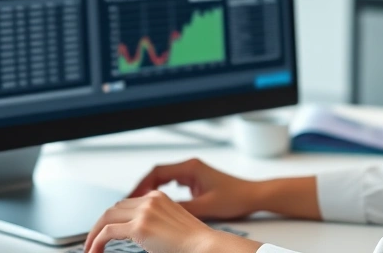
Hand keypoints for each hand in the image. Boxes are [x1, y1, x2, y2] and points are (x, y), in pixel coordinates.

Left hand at [82, 190, 260, 252]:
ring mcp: (144, 212)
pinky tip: (94, 251)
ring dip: (95, 233)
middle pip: (114, 208)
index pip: (127, 203)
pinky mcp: (140, 226)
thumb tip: (142, 235)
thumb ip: (155, 224)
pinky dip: (97, 241)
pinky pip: (108, 232)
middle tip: (94, 239)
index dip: (113, 217)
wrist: (206, 246)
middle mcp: (150, 200)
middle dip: (101, 223)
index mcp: (159, 198)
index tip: (105, 229)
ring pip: (107, 217)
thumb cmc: (195, 243)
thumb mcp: (172, 227)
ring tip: (91, 248)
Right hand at [128, 158, 259, 219]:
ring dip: (151, 190)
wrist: (254, 195)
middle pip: (157, 174)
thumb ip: (182, 209)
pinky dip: (162, 192)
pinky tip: (157, 204)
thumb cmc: (236, 198)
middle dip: (142, 188)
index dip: (141, 185)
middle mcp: (190, 167)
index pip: (157, 173)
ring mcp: (193, 173)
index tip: (130, 198)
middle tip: (129, 203)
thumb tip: (160, 215)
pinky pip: (172, 184)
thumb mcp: (206, 206)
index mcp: (191, 168)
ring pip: (164, 178)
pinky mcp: (197, 181)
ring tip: (138, 205)